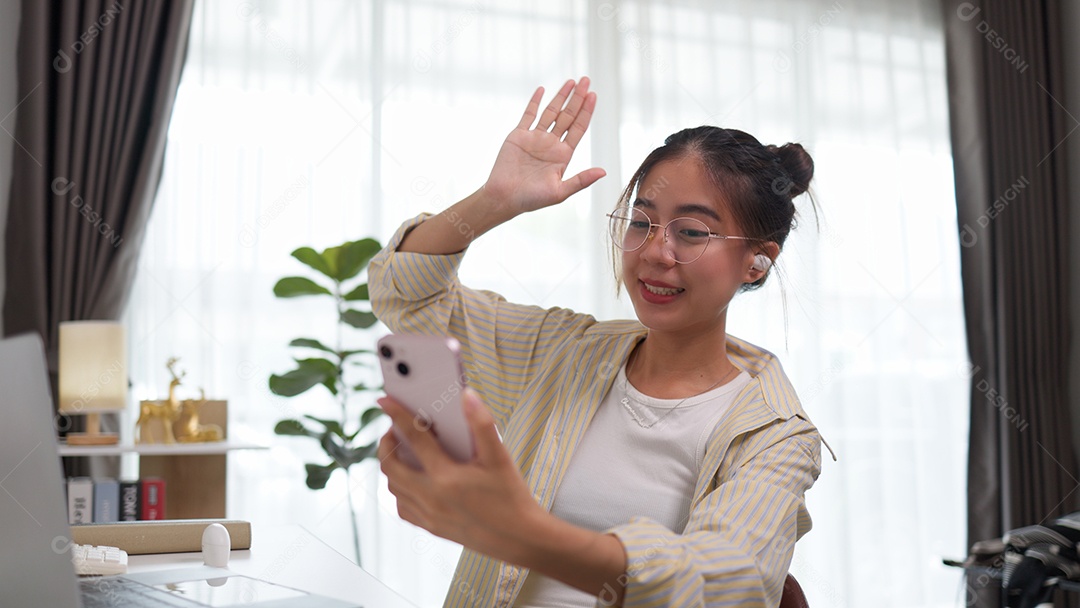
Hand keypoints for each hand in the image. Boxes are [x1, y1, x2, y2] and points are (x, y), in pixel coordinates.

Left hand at [377, 389, 542, 562]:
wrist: (520, 539)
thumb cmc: (511, 497)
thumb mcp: (500, 457)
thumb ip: (482, 423)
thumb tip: (467, 395)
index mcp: (446, 477)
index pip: (414, 438)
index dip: (397, 415)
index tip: (385, 400)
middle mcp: (431, 498)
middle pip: (390, 466)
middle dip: (386, 443)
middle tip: (394, 428)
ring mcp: (428, 515)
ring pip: (393, 488)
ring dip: (391, 467)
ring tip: (402, 451)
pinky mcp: (431, 528)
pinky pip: (403, 507)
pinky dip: (400, 490)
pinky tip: (412, 479)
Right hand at [482, 77, 606, 214]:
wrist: (503, 198)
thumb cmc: (531, 199)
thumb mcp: (559, 192)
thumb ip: (581, 180)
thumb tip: (603, 172)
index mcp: (563, 155)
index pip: (579, 128)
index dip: (586, 111)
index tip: (593, 95)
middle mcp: (551, 144)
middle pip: (568, 116)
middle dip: (577, 98)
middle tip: (586, 80)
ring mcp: (535, 138)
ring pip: (551, 112)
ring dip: (560, 96)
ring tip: (571, 81)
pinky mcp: (518, 135)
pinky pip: (528, 115)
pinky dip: (535, 102)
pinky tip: (542, 89)